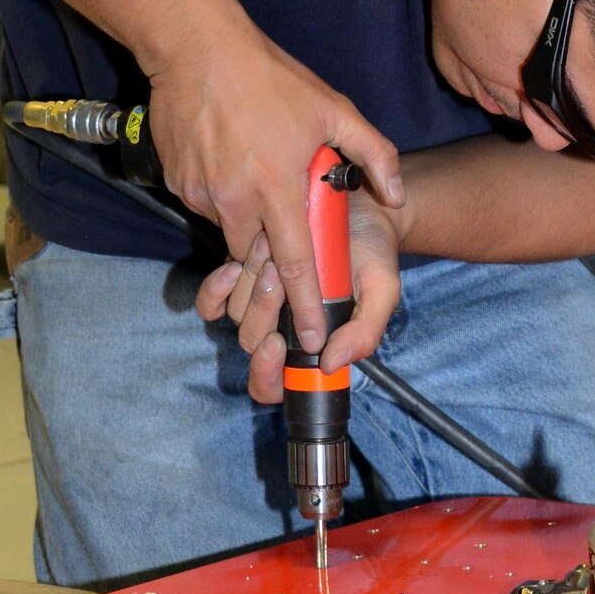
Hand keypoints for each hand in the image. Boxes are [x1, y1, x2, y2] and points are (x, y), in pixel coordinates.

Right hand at [147, 19, 403, 354]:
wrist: (196, 48)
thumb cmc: (270, 79)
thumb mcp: (335, 109)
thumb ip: (373, 155)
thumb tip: (393, 194)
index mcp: (277, 192)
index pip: (295, 265)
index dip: (305, 304)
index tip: (310, 337)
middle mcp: (235, 203)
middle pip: (258, 254)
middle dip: (273, 255)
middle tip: (285, 224)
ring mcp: (200, 195)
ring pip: (232, 227)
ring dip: (250, 215)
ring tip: (259, 167)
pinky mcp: (176, 184)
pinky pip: (207, 204)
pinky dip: (225, 193)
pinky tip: (234, 155)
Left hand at [196, 185, 403, 402]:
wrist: (361, 208)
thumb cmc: (373, 251)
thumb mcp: (382, 290)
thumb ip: (365, 331)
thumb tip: (329, 365)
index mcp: (314, 343)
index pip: (274, 385)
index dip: (266, 374)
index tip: (277, 343)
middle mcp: (284, 328)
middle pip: (251, 344)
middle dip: (263, 309)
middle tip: (280, 272)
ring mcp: (260, 302)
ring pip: (235, 315)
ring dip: (251, 283)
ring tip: (272, 249)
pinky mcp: (243, 275)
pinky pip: (212, 298)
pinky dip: (219, 285)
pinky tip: (238, 265)